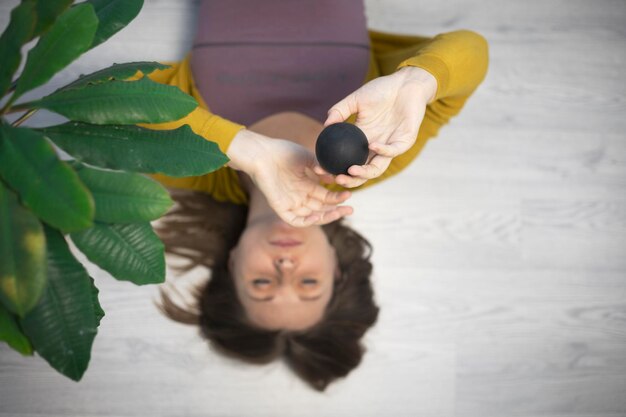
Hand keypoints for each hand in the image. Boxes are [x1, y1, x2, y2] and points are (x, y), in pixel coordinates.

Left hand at [227, 129, 352, 226]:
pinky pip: (295, 220)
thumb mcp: (307, 158)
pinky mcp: (280, 207)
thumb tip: (334, 178)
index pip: (325, 197)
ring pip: (311, 216)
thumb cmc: (282, 151)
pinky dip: (307, 221)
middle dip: (336, 210)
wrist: (262, 152)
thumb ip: (321, 168)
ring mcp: (290, 203)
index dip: (337, 198)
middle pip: (321, 209)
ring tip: (340, 211)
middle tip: (351, 209)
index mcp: (305, 186)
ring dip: (326, 216)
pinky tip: (318, 217)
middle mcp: (299, 196)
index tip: (350, 195)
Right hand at [314, 66, 436, 187]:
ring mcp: (390, 146)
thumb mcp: (356, 100)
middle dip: (350, 181)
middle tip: (337, 179)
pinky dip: (382, 151)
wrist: (405, 83)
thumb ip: (339, 111)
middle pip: (362, 172)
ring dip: (364, 173)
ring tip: (351, 171)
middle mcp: (375, 148)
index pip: (348, 160)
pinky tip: (371, 146)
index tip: (320, 169)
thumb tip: (326, 124)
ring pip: (377, 168)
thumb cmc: (381, 90)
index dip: (335, 168)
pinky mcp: (405, 142)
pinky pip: (392, 151)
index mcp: (363, 140)